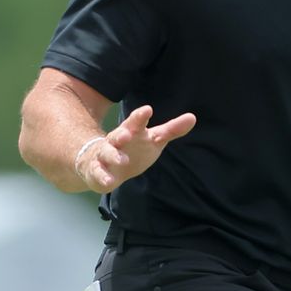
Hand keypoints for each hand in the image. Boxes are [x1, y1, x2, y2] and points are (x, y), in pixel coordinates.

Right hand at [75, 105, 196, 192]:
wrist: (106, 163)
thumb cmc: (135, 147)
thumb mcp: (155, 138)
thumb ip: (172, 129)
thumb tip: (193, 117)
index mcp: (132, 130)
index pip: (136, 121)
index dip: (141, 116)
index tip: (147, 110)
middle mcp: (117, 140)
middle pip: (118, 135)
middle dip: (121, 134)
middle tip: (127, 134)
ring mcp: (105, 154)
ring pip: (107, 153)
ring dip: (113, 156)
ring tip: (122, 160)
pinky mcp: (97, 170)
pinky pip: (98, 172)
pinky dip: (102, 176)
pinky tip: (109, 180)